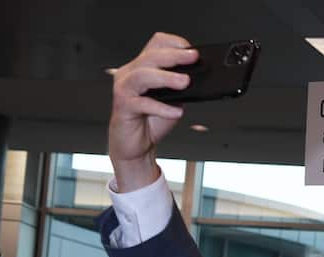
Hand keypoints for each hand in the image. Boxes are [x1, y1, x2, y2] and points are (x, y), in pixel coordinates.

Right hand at [109, 33, 196, 192]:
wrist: (136, 146)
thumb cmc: (151, 121)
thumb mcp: (173, 100)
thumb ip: (181, 88)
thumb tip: (200, 79)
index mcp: (142, 67)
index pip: (156, 44)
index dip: (174, 43)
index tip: (192, 51)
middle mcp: (130, 74)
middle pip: (151, 56)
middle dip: (174, 56)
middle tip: (193, 58)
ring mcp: (124, 89)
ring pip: (142, 74)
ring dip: (166, 77)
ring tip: (184, 82)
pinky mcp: (123, 107)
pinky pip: (142, 103)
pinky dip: (162, 108)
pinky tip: (176, 112)